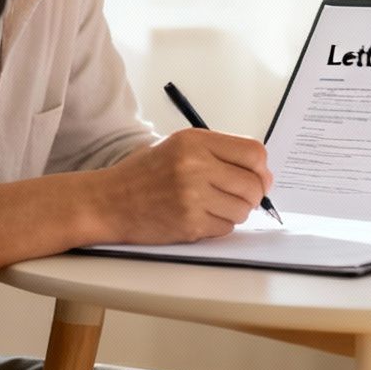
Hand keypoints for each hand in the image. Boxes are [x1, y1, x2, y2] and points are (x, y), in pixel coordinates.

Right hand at [90, 128, 272, 243]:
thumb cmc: (143, 174)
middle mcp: (195, 166)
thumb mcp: (179, 146)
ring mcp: (192, 196)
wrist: (108, 201)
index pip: (253, 152)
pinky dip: (219, 225)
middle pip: (253, 184)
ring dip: (236, 211)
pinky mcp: (189, 224)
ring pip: (243, 209)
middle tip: (242, 197)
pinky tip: (200, 217)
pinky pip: (226, 228)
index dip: (262, 168)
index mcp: (194, 141)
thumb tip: (261, 172)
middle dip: (255, 194)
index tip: (259, 176)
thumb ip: (218, 152)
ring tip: (214, 206)